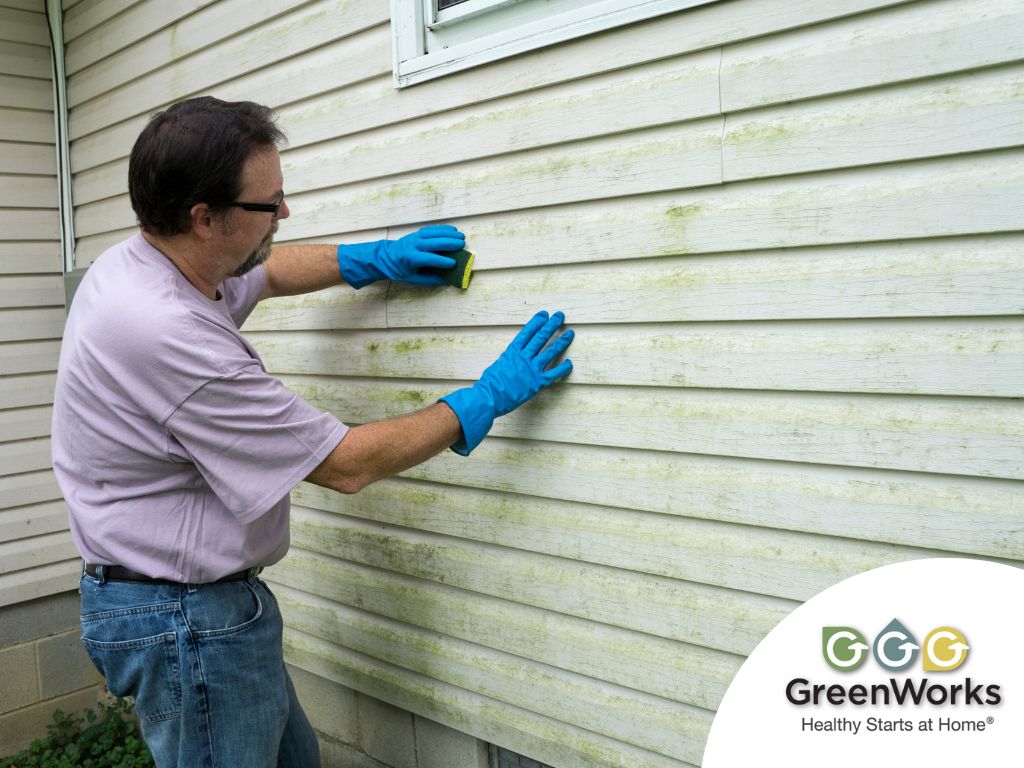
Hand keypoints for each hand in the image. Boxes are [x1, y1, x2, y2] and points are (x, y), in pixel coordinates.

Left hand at [337, 225, 464, 287]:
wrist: (387, 257)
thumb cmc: (402, 270)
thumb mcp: (414, 279)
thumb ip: (431, 280)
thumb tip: (449, 281)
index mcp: (412, 259)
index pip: (429, 259)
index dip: (442, 261)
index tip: (454, 263)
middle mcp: (414, 246)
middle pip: (434, 243)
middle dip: (449, 243)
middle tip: (462, 245)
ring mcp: (415, 237)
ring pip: (434, 233)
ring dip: (449, 234)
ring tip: (461, 237)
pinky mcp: (418, 233)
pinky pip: (432, 229)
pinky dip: (443, 228)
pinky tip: (453, 230)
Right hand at [440, 311, 573, 454]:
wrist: (489, 397)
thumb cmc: (490, 383)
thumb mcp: (499, 364)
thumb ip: (510, 358)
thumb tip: (516, 355)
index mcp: (513, 351)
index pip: (527, 332)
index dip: (537, 322)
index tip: (544, 314)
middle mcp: (524, 357)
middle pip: (541, 337)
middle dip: (552, 325)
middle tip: (560, 316)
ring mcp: (531, 369)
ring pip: (550, 351)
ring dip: (562, 341)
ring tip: (570, 333)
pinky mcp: (537, 382)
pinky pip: (554, 374)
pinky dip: (563, 368)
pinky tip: (569, 363)